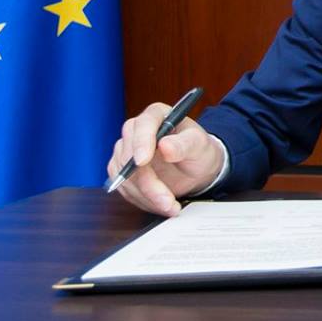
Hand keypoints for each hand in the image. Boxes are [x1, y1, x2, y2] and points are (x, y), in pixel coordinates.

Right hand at [106, 102, 222, 216]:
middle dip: (148, 182)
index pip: (142, 125)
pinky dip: (143, 200)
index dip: (140, 143)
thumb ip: (184, 144)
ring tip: (170, 205)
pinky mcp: (122, 171)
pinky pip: (125, 189)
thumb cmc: (198, 150)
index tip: (143, 162)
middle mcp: (136, 131)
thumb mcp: (199, 145)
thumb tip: (165, 146)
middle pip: (130, 156)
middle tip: (167, 199)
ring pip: (125, 177)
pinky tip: (160, 204)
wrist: (196, 168)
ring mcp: (126, 152)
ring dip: (147, 196)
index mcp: (156, 115)